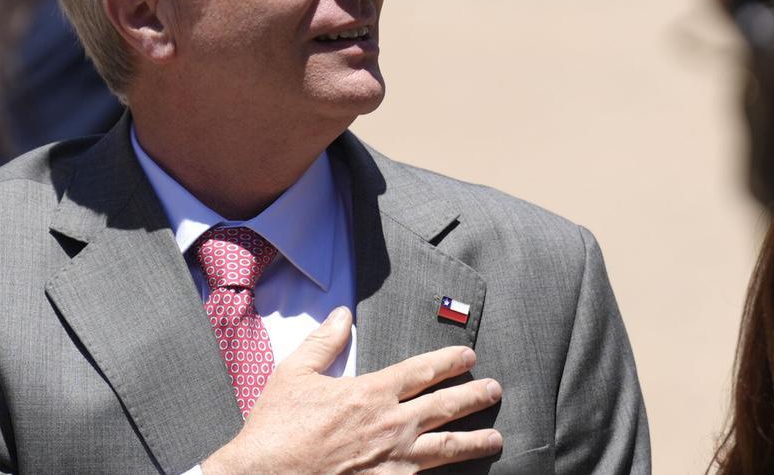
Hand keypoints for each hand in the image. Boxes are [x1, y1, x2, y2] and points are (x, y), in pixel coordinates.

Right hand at [203, 307, 501, 473]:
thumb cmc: (277, 428)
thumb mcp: (294, 374)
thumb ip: (324, 343)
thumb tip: (342, 314)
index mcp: (370, 393)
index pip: (422, 371)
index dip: (449, 361)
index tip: (468, 355)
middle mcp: (390, 426)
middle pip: (445, 407)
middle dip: (474, 396)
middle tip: (494, 389)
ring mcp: (393, 461)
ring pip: (447, 447)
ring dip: (475, 441)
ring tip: (496, 438)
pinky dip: (449, 473)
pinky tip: (460, 473)